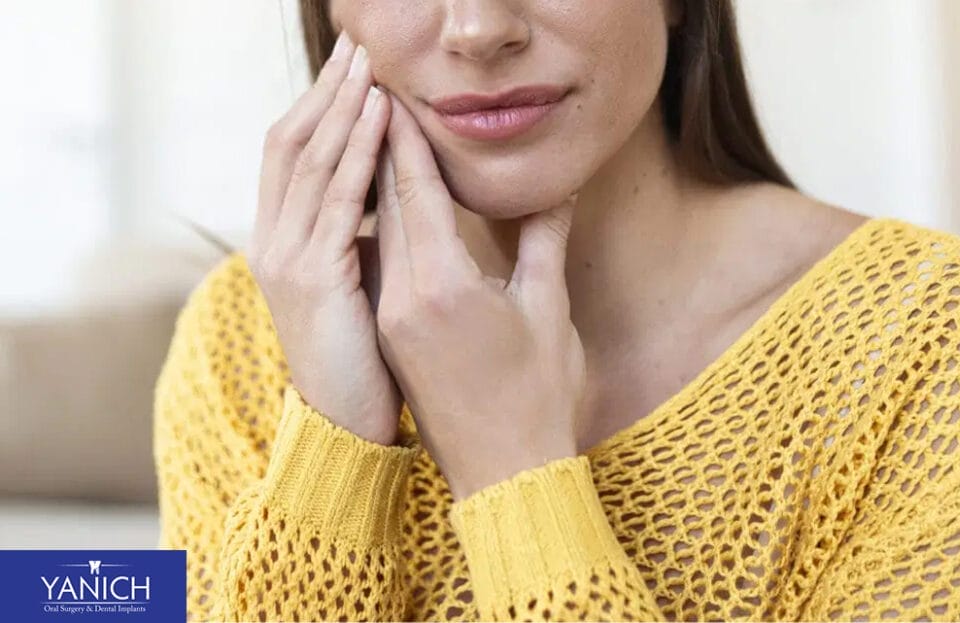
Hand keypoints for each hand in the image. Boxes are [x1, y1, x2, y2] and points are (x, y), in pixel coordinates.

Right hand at [246, 31, 402, 445]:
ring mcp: (287, 258)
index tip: (352, 71)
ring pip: (311, 161)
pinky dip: (359, 152)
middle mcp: (272, 241)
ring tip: (370, 65)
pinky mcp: (314, 278)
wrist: (348, 426)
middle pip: (291, 143)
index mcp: (281, 241)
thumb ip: (360, 238)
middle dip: (326, 92)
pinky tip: (380, 117)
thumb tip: (386, 198)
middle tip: (359, 48)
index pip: (291, 154)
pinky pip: (339, 199)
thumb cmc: (363, 359)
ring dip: (342, 108)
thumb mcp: (355, 286)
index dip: (318, 107)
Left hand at [373, 93, 585, 499]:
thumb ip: (543, 243)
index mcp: (443, 286)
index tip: (395, 96)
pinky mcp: (391, 337)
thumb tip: (555, 191)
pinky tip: (387, 208)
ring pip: (378, 236)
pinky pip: (380, 266)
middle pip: (387, 207)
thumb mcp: (548, 311)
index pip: (416, 194)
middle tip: (381, 100)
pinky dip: (382, 228)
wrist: (503, 474)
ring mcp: (391, 320)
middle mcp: (403, 298)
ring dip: (378, 186)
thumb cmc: (537, 397)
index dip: (405, 141)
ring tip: (379, 140)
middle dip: (383, 150)